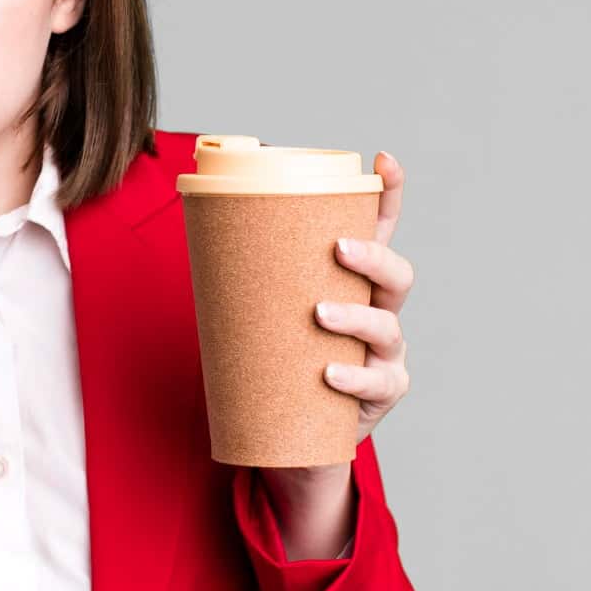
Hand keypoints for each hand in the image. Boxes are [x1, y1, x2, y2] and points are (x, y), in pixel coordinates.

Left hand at [256, 151, 414, 556]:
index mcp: (352, 278)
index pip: (379, 229)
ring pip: (387, 326)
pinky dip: (352, 377)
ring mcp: (386, 352)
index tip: (382, 159)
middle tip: (338, 248)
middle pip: (396, 274)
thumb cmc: (277, 355)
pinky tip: (329, 373)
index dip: (388, 193)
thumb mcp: (266, 306)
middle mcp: (380, 309)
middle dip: (373, 255)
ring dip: (355, 316)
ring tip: (320, 313)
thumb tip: (195, 211)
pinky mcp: (382, 394)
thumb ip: (246, 266)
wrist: (292, 432)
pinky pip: (376, 382)